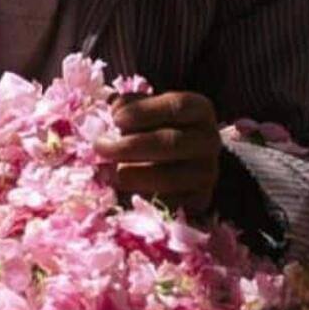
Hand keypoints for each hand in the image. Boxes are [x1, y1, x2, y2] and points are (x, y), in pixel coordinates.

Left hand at [93, 91, 221, 214]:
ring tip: (109, 173)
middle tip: (100, 147)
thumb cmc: (155, 129)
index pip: (177, 106)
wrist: (180, 165)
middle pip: (171, 142)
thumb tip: (114, 109)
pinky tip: (124, 193)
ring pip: (170, 177)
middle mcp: (209, 140)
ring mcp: (207, 172)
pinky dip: (144, 199)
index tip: (115, 119)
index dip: (144, 112)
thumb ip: (130, 106)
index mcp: (199, 110)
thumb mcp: (147, 111)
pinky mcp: (200, 200)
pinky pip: (170, 203)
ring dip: (133, 176)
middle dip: (129, 146)